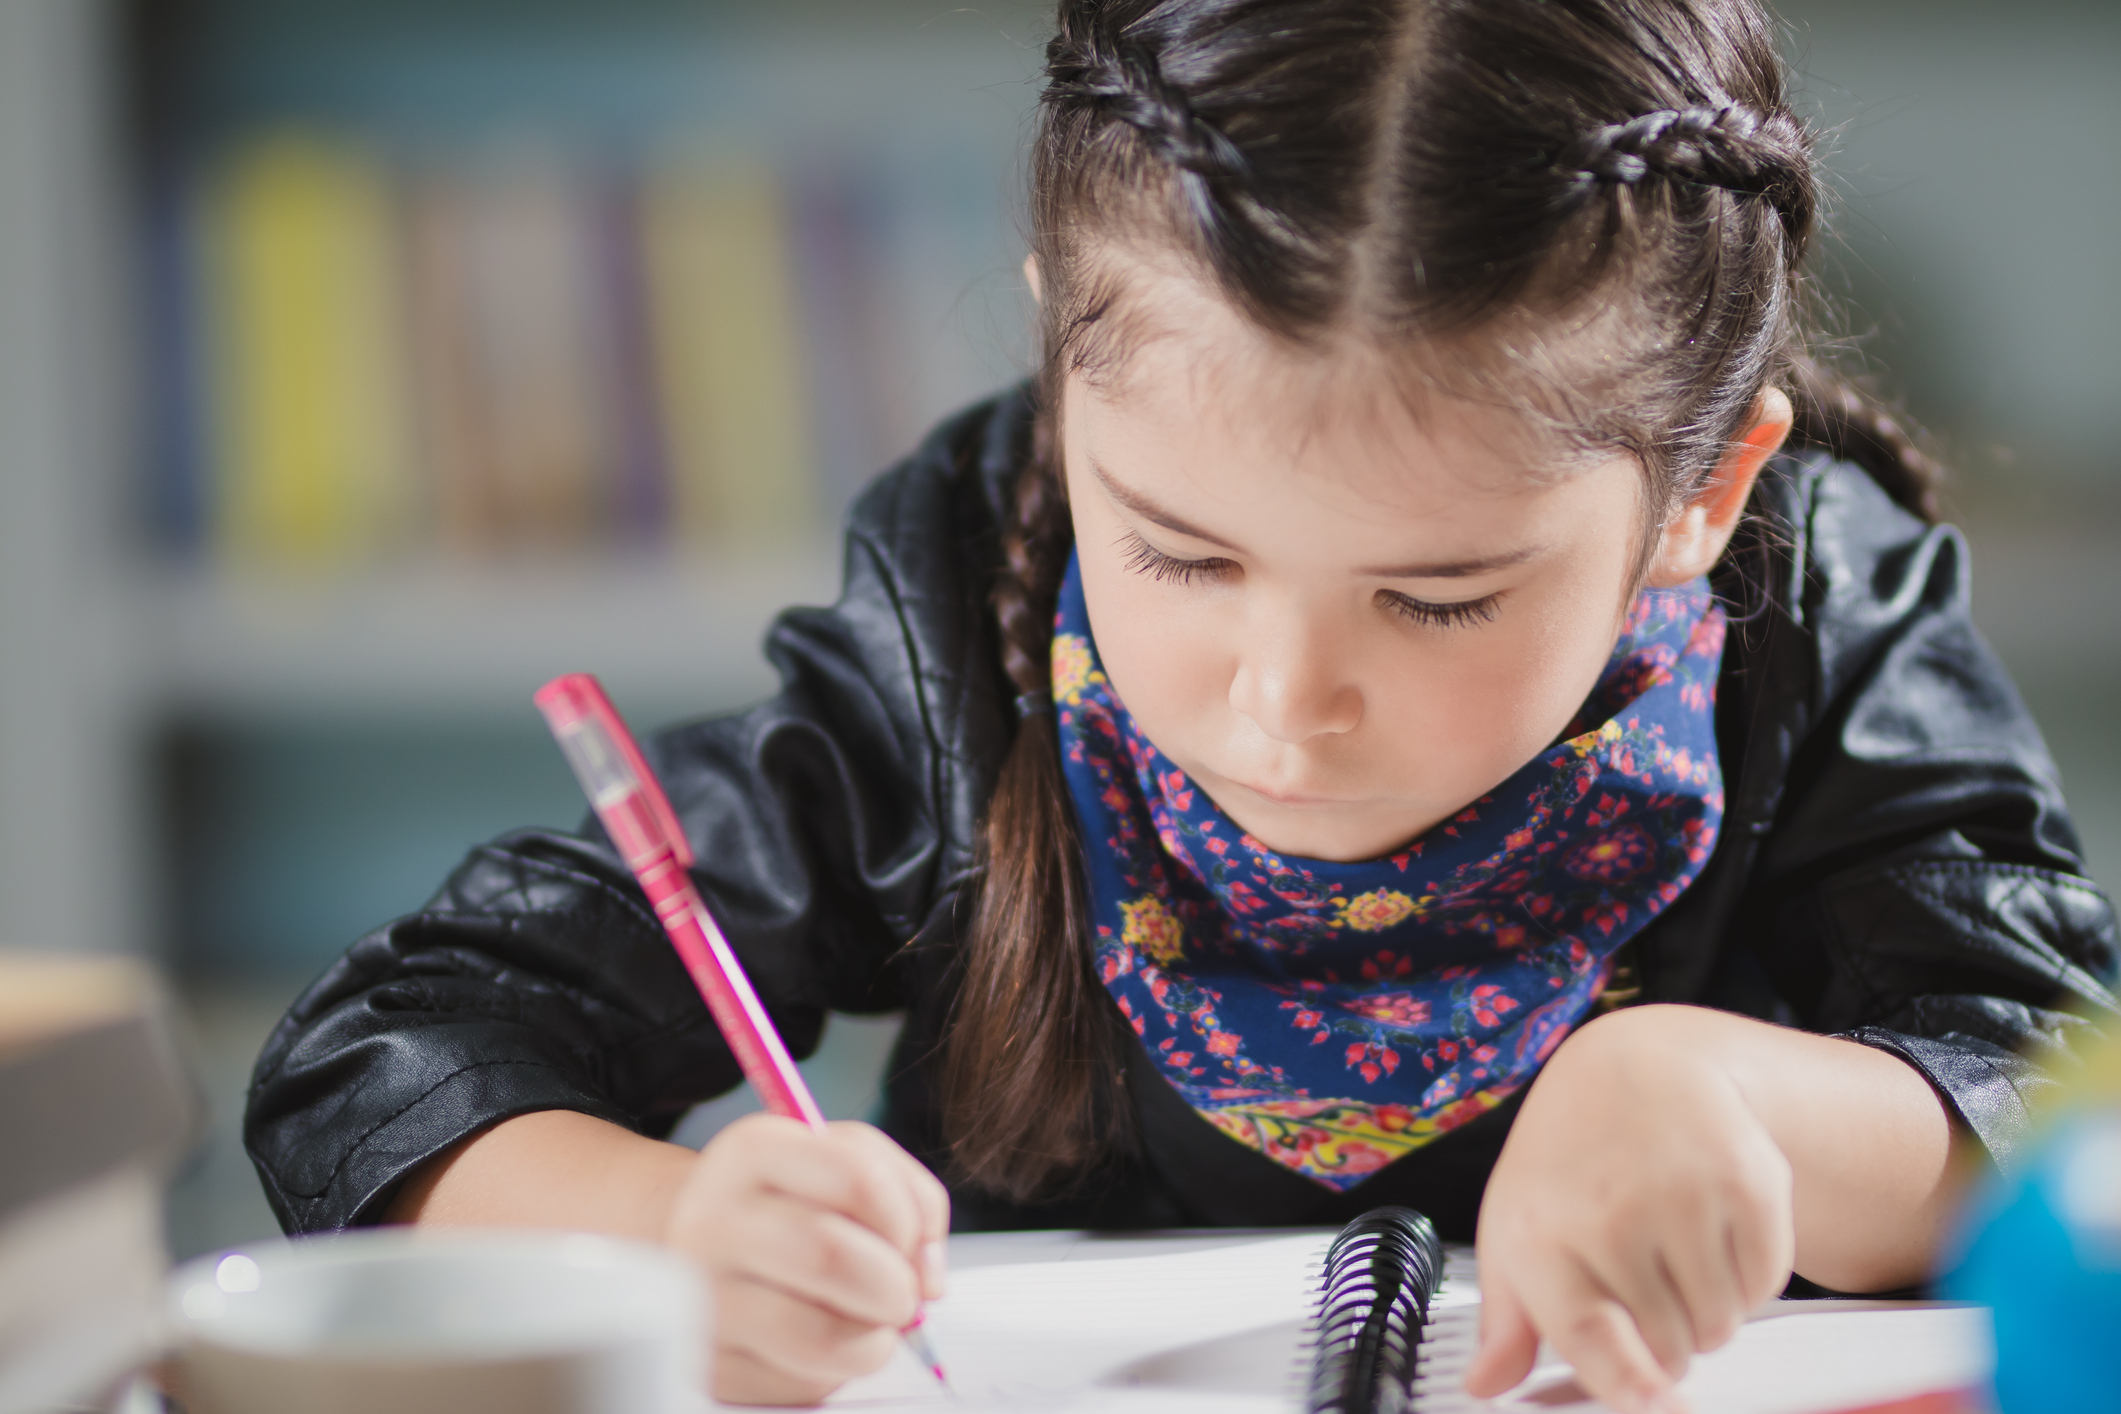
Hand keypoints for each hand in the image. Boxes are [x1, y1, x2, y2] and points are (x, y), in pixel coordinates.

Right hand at [666, 1115, 950, 1404]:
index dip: (907, 1220)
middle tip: (902, 1295)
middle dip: (896, 1287)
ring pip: (823, 1336)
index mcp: (753, 1150)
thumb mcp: (844, 1157)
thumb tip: (929, 1276)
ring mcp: (701, 1298)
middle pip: (833, 1257)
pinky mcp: (709, 1364)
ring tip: (867, 1320)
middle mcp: (713, 1219)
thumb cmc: (788, 1199)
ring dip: (874, 1339)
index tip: (908, 1240)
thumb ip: (908, 1195)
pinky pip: (803, 1384)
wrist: (698, 1241)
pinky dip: (836, 1371)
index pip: (860, 1180)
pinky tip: (820, 1340)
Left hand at [1464, 1006, 1794, 1413]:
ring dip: (1708, 1310)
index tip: (1653, 1406)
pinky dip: (1749, 1277)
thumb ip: (1508, 1320)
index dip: (1628, 1388)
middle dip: (1664, 1337)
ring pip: (1721, 1324)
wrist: (1638, 1067)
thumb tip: (1489, 1385)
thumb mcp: (1516, 1227)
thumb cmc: (1570, 1158)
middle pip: (1668, 1349)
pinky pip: (1765, 1283)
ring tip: (1674, 1249)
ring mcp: (1682, 1195)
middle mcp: (1610, 1212)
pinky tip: (1713, 1229)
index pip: (1590, 1340)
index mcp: (1540, 1232)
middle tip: (1644, 1279)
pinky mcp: (1748, 1182)